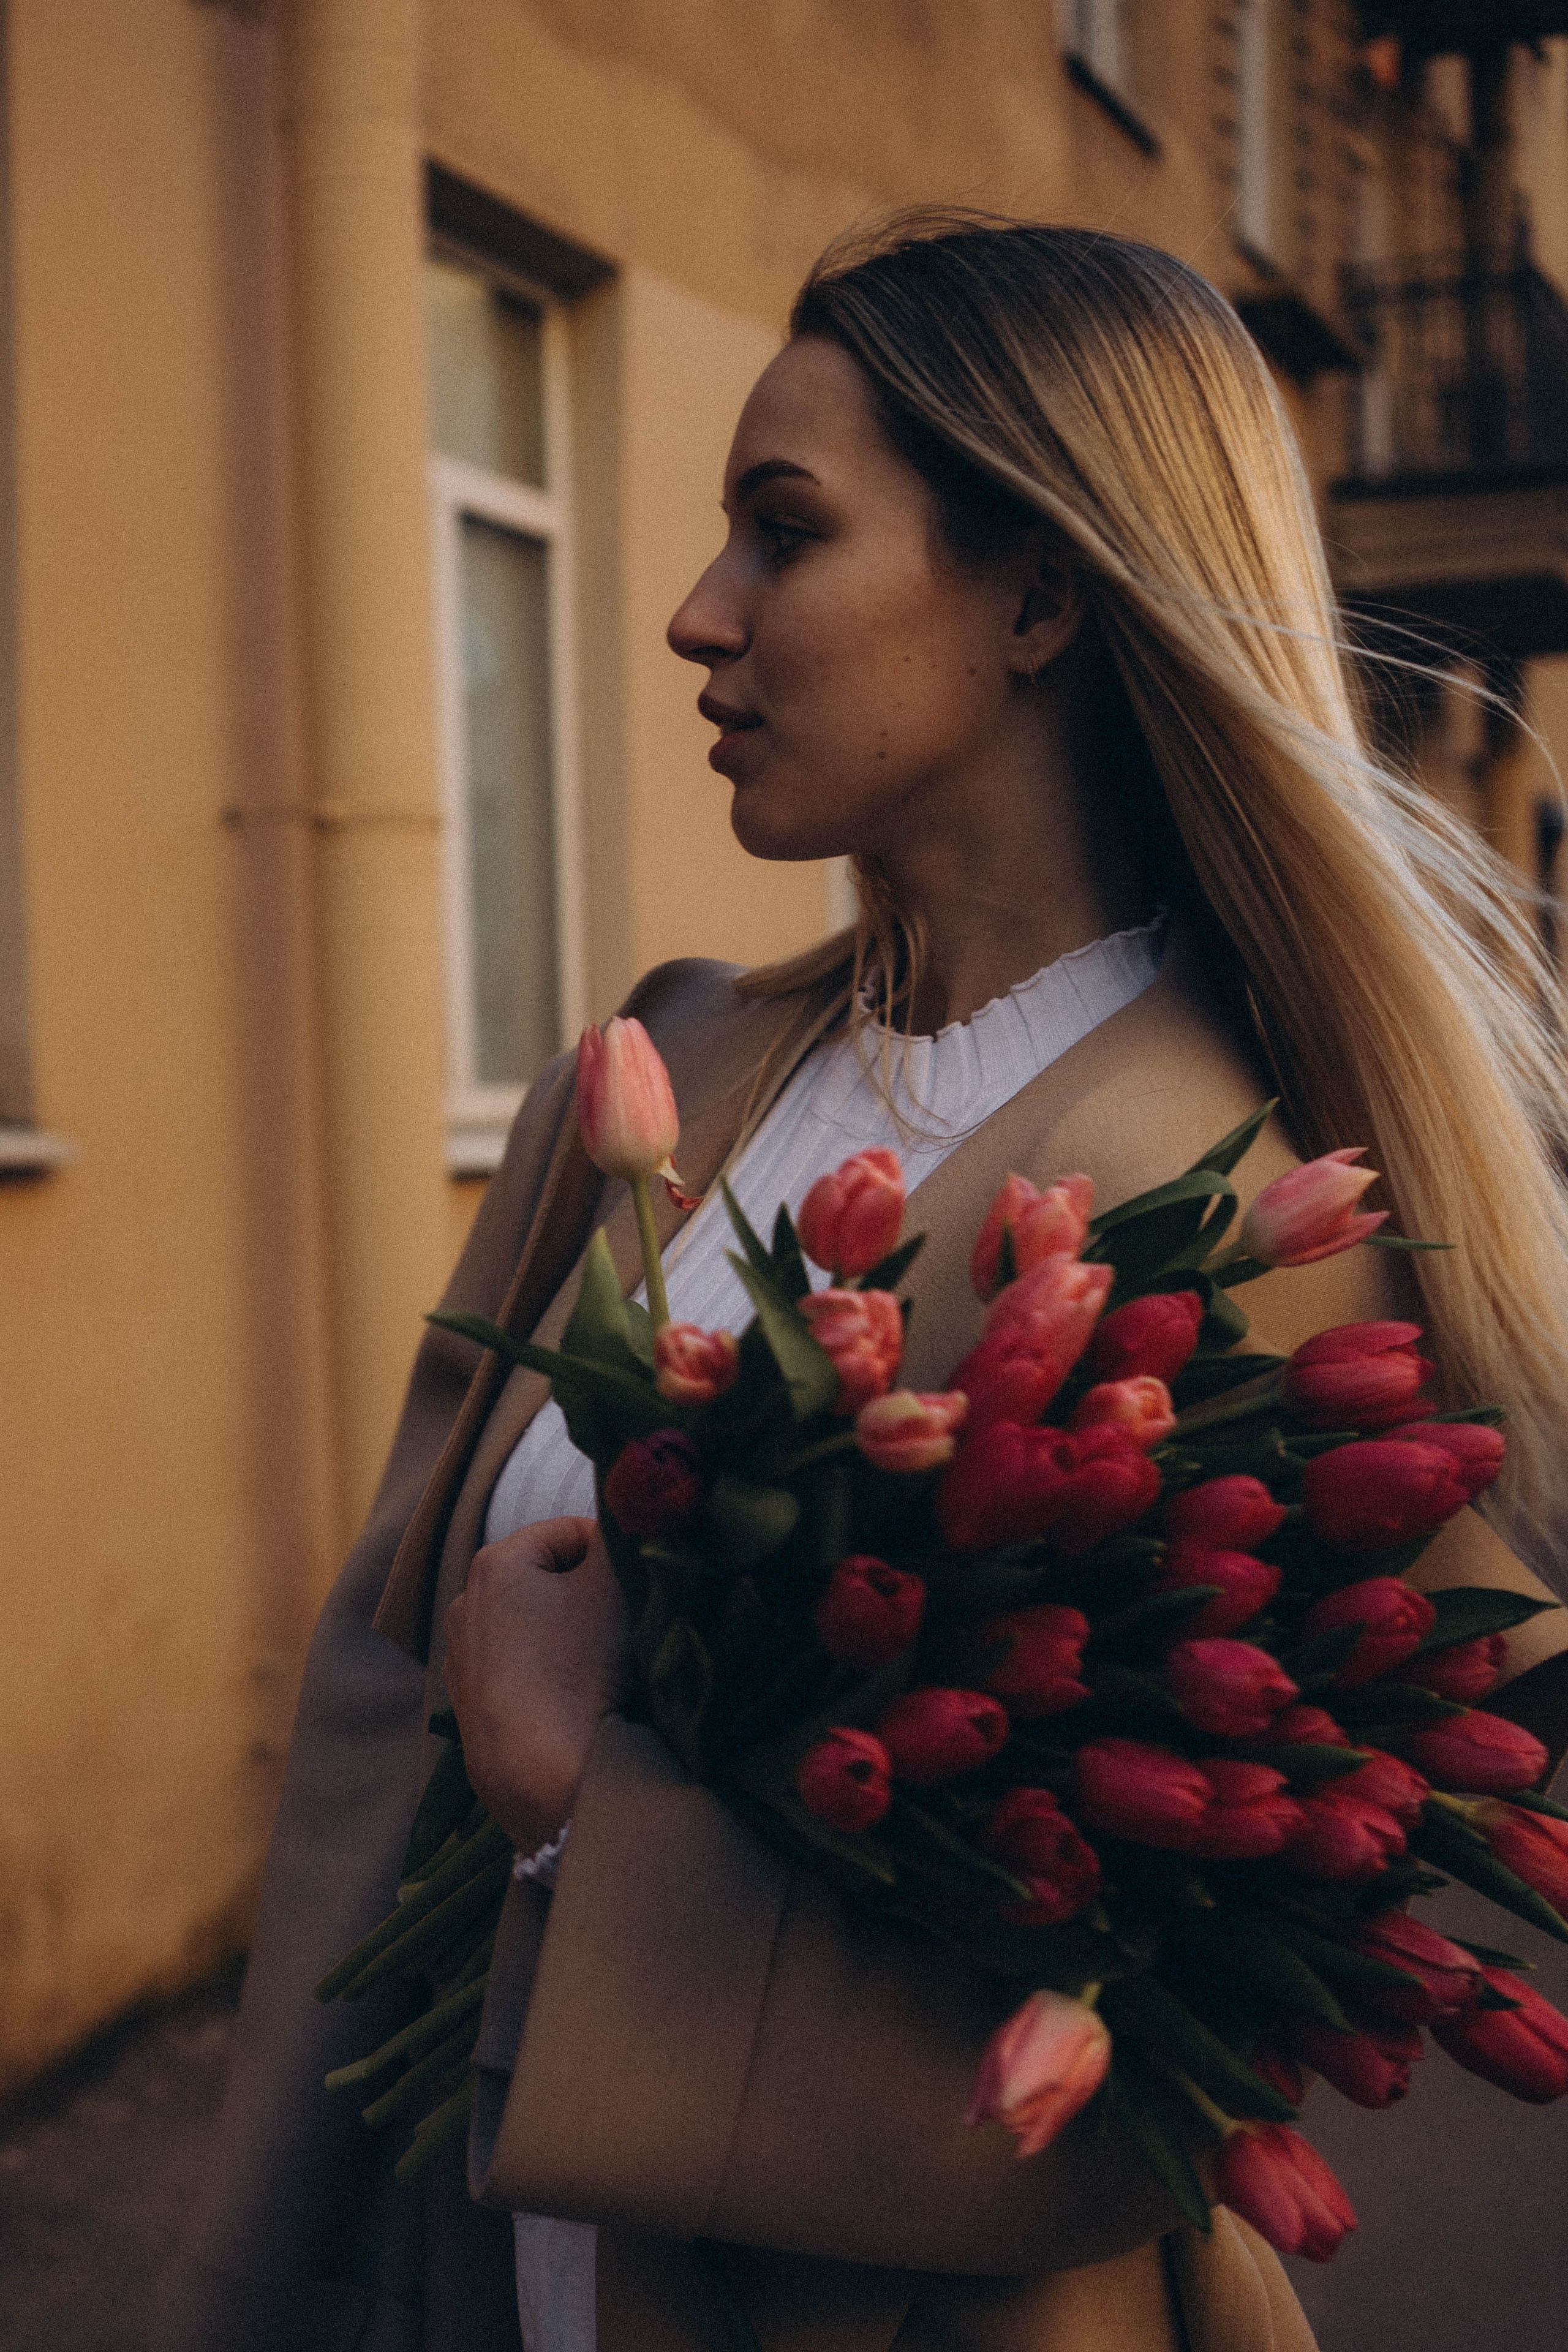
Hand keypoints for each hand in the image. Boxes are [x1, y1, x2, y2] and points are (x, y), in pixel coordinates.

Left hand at [444, 1516, 627, 1852]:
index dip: (614, 1557)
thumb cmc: (578, 1670)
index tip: (636, 1593)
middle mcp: (465, 1604)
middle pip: (552, 1580)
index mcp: (494, 1563)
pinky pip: (523, 1673)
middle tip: (622, 1632)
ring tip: (599, 1674)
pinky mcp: (469, 1709)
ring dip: (571, 1640)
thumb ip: (622, 1533)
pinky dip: (550, 1678)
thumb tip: (630, 1508)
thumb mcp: (612, 1585)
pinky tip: (571, 1706)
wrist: (542, 1779)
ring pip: (538, 1628)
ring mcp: (463, 1660)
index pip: (573, 1531)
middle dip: (590, 1599)